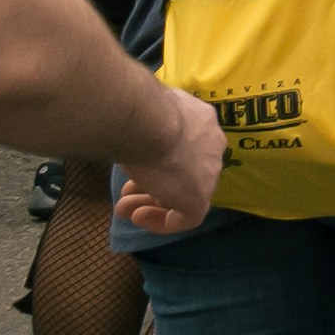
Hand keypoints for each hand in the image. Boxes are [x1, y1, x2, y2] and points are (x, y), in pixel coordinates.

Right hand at [112, 79, 223, 237]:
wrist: (149, 122)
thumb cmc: (141, 113)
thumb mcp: (147, 115)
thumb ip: (148, 124)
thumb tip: (131, 127)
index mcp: (202, 121)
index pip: (186, 146)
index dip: (160, 160)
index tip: (136, 167)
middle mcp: (212, 145)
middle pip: (185, 170)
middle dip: (153, 182)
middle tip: (125, 192)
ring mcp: (209, 172)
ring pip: (183, 192)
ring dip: (151, 201)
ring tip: (123, 208)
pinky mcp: (200, 198)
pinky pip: (186, 217)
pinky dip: (162, 221)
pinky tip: (138, 217)